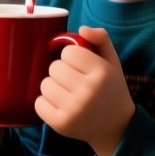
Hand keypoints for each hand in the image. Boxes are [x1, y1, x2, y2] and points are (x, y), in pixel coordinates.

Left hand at [35, 26, 134, 155]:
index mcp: (102, 73)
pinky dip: (46, 103)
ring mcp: (74, 109)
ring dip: (53, 86)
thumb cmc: (110, 89)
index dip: (72, 57)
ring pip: (45, 84)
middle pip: (54, 68)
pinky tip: (61, 105)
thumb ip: (101, 39)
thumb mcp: (112, 62)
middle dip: (62, 72)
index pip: (68, 53)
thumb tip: (82, 28)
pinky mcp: (61, 124)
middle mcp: (88, 91)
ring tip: (68, 93)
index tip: (80, 66)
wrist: (116, 127)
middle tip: (74, 81)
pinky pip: (38, 103)